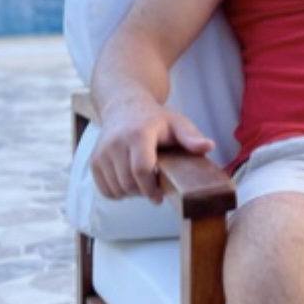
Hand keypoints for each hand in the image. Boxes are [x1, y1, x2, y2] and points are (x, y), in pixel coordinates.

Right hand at [90, 100, 214, 203]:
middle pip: (129, 182)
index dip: (151, 188)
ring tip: (145, 185)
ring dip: (132, 193)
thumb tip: (209, 147)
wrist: (124, 107)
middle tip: (157, 190)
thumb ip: (191, 137)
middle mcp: (116, 143)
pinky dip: (119, 193)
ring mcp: (102, 153)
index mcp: (138, 134)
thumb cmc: (155, 119)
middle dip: (144, 192)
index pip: (141, 169)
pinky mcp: (94, 161)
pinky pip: (105, 189)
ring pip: (117, 189)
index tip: (161, 196)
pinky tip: (131, 184)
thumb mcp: (178, 124)